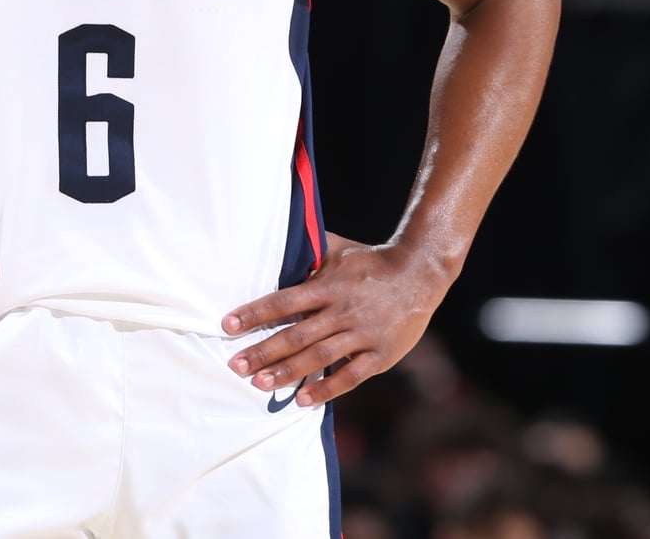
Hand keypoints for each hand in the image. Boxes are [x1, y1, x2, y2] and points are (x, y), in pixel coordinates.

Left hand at [221, 234, 452, 407]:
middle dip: (263, 351)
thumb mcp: (338, 251)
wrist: (421, 273)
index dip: (255, 314)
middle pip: (296, 334)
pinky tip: (303, 400)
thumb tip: (275, 250)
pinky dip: (326, 389)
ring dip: (287, 372)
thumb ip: (309, 255)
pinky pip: (350, 376)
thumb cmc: (371, 261)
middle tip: (235, 366)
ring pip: (319, 357)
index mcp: (329, 285)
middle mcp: (343, 310)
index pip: (284, 301)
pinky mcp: (381, 354)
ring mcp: (363, 334)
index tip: (228, 325)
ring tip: (259, 384)